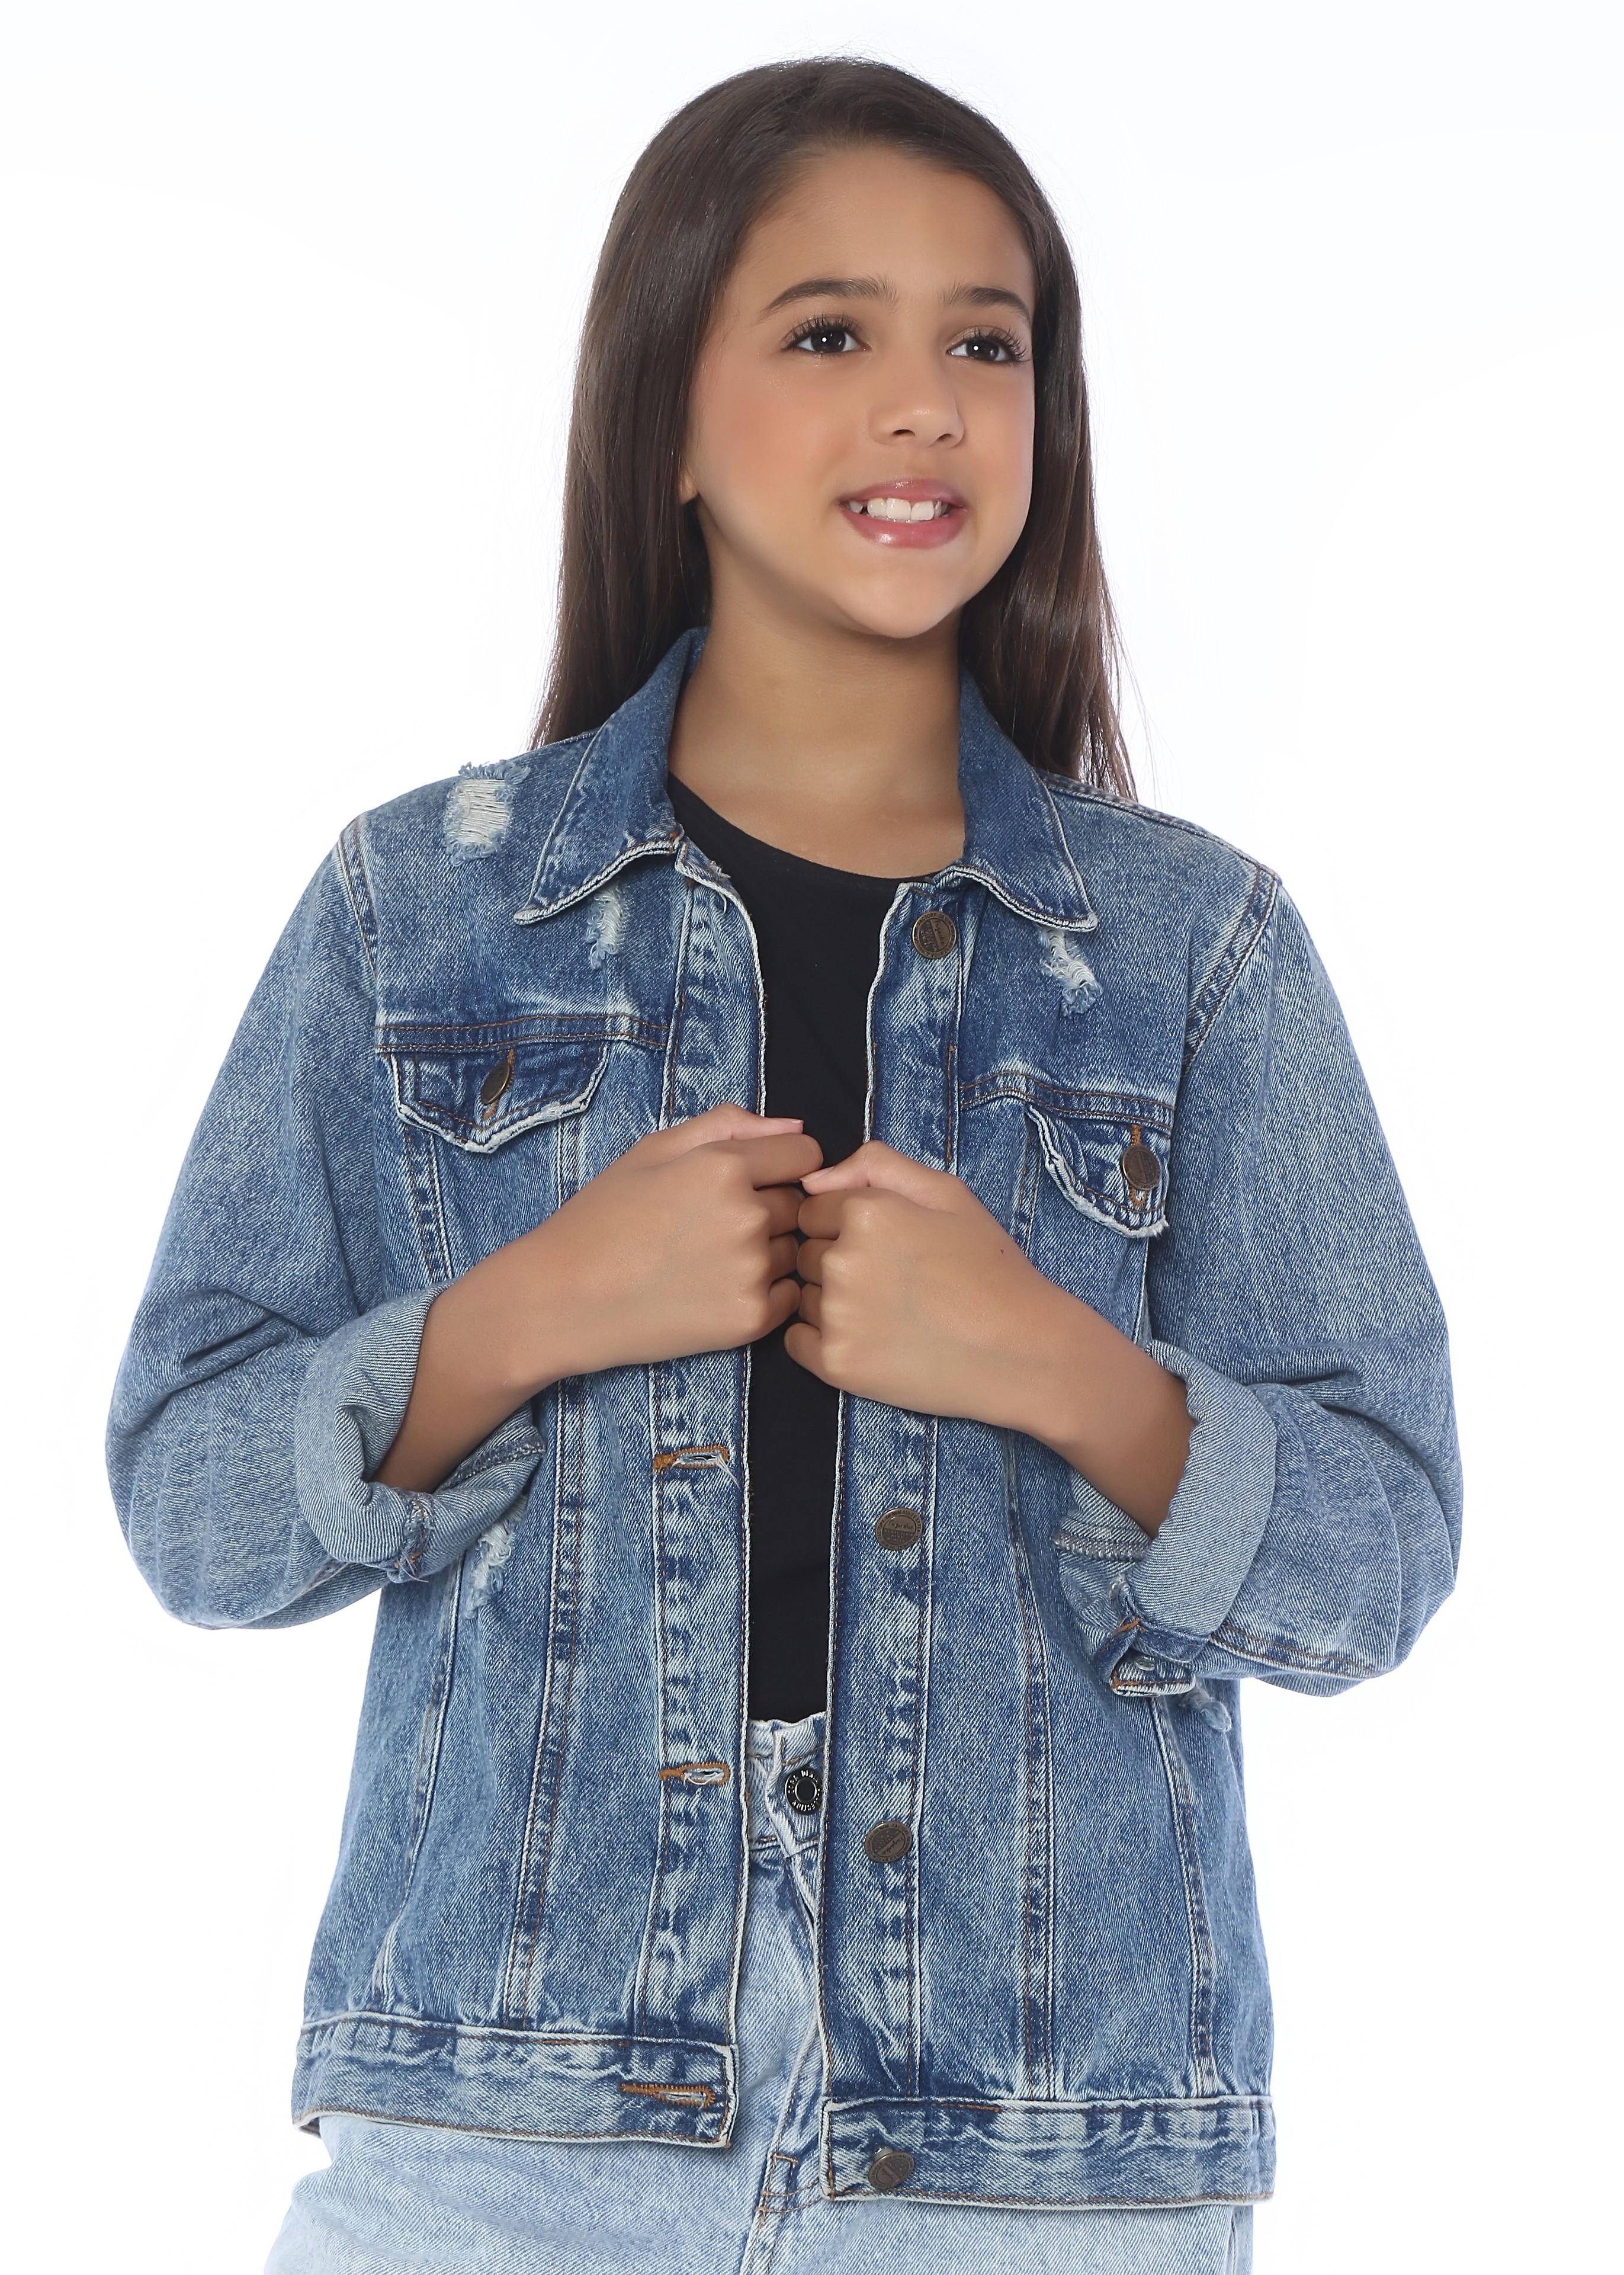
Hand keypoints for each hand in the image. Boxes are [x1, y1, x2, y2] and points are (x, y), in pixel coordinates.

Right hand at [377, 1106, 820, 1490]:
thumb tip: (793, 1126)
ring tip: (709, 1261)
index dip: (782, 1166)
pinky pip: (788, 1296)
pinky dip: (765, 1293)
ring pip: (794, 1251)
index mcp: (723, 1167)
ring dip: (769, 1253)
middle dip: (771, 1208)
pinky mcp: (749, 1320)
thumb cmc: (602, 1218)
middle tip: (714, 1227)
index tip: (753, 1181)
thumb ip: (726, 1126)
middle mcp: (745, 1217)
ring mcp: (751, 1272)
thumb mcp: (652, 1151)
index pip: (806, 1155)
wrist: (562, 1299)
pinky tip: (716, 1290)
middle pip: (800, 1204)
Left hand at [787, 1140, 1056, 1420]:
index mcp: (866, 1212)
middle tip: (893, 1282)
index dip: (844, 1224)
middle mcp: (843, 1261)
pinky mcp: (837, 1364)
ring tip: (890, 1313)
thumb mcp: (946, 1193)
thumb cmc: (988, 1268)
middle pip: (806, 1253)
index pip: (812, 1209)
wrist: (1022, 1352)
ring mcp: (837, 1316)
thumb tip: (813, 1180)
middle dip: (838, 1261)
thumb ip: (876, 1165)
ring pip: (804, 1296)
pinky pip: (796, 1341)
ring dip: (832, 1302)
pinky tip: (870, 1340)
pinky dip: (822, 1340)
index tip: (885, 1246)